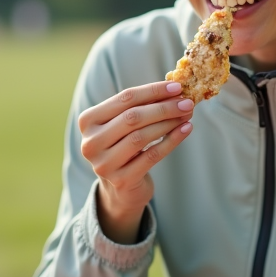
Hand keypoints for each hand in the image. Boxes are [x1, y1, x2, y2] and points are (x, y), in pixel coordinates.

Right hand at [78, 81, 194, 242]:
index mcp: (88, 121)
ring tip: (187, 115)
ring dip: (168, 123)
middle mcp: (91, 142)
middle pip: (133, 117)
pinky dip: (171, 141)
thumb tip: (174, 89)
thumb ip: (141, 107)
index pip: (125, 98)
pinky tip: (185, 130)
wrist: (120, 189)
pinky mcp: (121, 180)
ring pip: (142, 137)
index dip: (153, 91)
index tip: (177, 86)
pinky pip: (152, 156)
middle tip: (187, 102)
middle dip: (163, 107)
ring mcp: (104, 164)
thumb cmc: (125, 148)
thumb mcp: (124, 126)